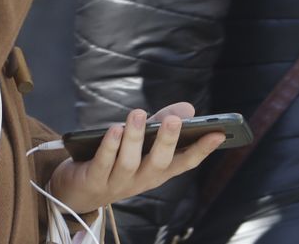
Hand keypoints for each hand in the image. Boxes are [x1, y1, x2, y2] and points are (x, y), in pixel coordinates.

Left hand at [49, 104, 224, 216]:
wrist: (79, 190)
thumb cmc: (116, 161)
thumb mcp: (142, 144)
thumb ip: (162, 125)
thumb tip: (189, 108)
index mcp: (157, 173)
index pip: (184, 163)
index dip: (202, 149)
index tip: (219, 132)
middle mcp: (142, 181)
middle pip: (158, 163)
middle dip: (167, 141)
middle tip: (175, 120)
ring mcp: (118, 183)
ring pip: (129, 162)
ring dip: (134, 137)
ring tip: (138, 113)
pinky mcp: (94, 181)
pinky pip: (103, 163)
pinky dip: (109, 146)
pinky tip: (114, 129)